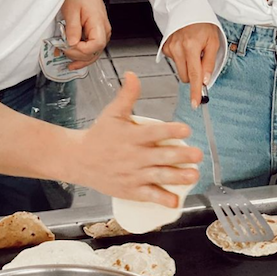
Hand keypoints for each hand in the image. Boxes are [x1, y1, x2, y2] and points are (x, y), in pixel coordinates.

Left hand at [61, 0, 110, 70]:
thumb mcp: (72, 10)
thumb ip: (72, 29)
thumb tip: (71, 44)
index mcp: (98, 24)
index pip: (95, 46)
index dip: (81, 51)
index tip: (67, 47)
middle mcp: (104, 31)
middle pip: (95, 53)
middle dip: (79, 57)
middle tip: (63, 53)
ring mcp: (102, 33)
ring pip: (94, 53)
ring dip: (81, 60)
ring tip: (68, 63)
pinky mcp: (97, 33)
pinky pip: (92, 48)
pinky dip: (83, 55)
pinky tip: (75, 60)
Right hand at [71, 72, 201, 205]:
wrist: (79, 159)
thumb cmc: (99, 135)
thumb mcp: (112, 112)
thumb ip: (127, 95)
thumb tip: (133, 74)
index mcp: (132, 136)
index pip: (154, 132)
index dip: (171, 131)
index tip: (186, 130)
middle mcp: (134, 156)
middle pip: (161, 156)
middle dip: (181, 156)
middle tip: (197, 155)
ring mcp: (133, 174)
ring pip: (159, 176)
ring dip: (178, 177)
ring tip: (193, 175)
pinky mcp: (130, 190)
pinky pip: (149, 196)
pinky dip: (162, 199)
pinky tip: (176, 201)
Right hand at [163, 23, 219, 108]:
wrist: (188, 9)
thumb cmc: (203, 24)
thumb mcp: (213, 42)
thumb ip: (209, 63)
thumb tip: (205, 81)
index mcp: (192, 47)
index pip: (194, 75)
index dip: (195, 91)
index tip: (195, 103)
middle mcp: (178, 48)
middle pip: (185, 76)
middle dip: (194, 75)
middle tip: (201, 62)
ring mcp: (169, 48)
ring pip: (180, 70)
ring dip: (188, 66)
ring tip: (193, 51)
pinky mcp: (165, 47)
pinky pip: (175, 62)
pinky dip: (181, 59)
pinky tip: (185, 47)